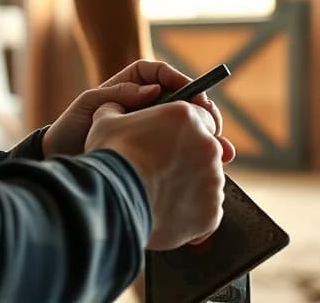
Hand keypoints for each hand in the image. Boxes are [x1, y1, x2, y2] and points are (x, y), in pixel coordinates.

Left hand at [45, 59, 235, 161]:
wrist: (62, 162)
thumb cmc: (70, 129)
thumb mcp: (90, 106)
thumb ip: (119, 94)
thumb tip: (153, 90)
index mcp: (132, 86)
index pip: (162, 76)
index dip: (180, 80)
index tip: (192, 94)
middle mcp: (145, 105)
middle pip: (182, 101)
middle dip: (202, 111)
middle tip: (213, 121)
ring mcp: (151, 129)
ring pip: (186, 127)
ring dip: (207, 136)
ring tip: (222, 149)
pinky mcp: (155, 151)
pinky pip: (180, 149)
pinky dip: (197, 156)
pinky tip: (212, 166)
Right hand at [86, 99, 224, 249]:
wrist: (111, 202)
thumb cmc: (110, 159)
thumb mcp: (107, 121)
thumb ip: (119, 109)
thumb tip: (115, 107)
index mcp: (186, 117)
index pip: (202, 117)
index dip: (188, 129)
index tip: (174, 140)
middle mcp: (207, 146)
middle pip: (208, 149)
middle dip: (191, 157)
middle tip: (164, 170)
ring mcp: (213, 180)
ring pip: (209, 180)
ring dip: (192, 184)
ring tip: (162, 193)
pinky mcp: (211, 211)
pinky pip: (207, 209)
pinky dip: (192, 211)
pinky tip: (168, 212)